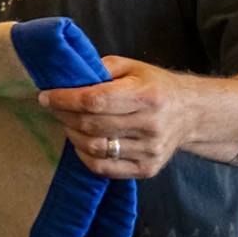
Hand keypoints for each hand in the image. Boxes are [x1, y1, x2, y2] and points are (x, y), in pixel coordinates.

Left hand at [38, 56, 189, 179]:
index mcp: (147, 96)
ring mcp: (150, 150)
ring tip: (68, 123)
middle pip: (91, 125)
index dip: (65, 99)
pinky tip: (81, 142)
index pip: (95, 100)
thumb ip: (101, 69)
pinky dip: (84, 155)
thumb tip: (67, 77)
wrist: (191, 113)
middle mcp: (151, 125)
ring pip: (95, 148)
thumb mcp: (132, 67)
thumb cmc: (155, 87)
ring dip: (72, 135)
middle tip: (54, 108)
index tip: (46, 96)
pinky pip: (103, 168)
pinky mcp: (147, 169)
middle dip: (64, 115)